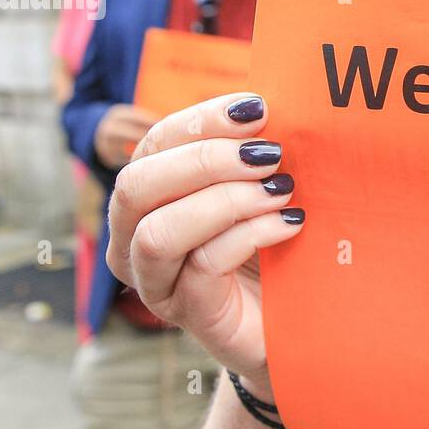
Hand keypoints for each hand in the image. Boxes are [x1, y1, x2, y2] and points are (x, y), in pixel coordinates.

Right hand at [104, 93, 304, 393]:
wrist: (296, 321)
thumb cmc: (272, 246)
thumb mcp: (259, 188)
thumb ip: (251, 152)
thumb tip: (267, 107)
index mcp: (147, 197)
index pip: (155, 145)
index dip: (201, 120)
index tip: (257, 110)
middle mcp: (132, 240)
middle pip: (138, 185)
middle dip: (206, 160)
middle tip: (270, 155)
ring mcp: (156, 281)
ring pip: (160, 231)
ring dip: (225, 201)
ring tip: (280, 192)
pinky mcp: (188, 312)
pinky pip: (203, 264)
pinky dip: (250, 235)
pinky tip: (290, 224)